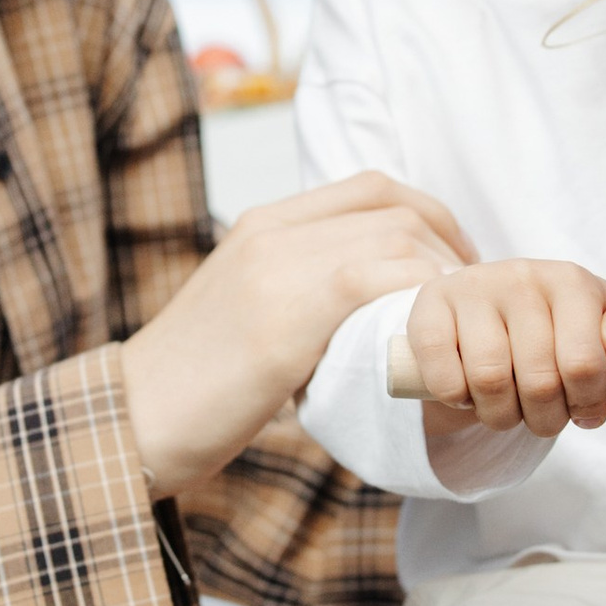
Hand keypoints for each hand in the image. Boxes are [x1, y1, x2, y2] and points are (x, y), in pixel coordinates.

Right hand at [118, 171, 474, 494]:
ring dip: (446, 279)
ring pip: (396, 237)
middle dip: (453, 247)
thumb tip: (368, 316)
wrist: (129, 419)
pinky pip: (377, 279)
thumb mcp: (248, 316)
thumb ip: (299, 294)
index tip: (458, 264)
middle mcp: (271, 230)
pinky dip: (419, 303)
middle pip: (396, 206)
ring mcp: (275, 267)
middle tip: (476, 299)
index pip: (372, 186)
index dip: (433, 216)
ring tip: (461, 327)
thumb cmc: (193, 387)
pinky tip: (434, 341)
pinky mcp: (282, 315)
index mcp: (262, 223)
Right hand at [405, 259, 605, 440]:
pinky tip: (469, 392)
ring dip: (501, 415)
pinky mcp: (429, 306)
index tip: (585, 414)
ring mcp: (472, 289)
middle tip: (545, 419)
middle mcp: (521, 276)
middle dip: (545, 418)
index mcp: (569, 280)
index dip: (586, 405)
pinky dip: (458, 400)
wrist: (489, 300)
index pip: (583, 363)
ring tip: (508, 410)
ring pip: (488, 381)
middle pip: (537, 381)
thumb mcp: (603, 317)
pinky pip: (444, 376)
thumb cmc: (556, 321)